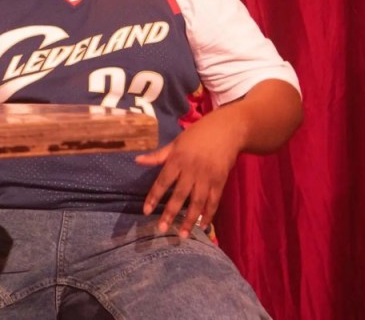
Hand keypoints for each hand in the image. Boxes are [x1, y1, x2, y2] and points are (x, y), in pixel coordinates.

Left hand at [135, 113, 240, 237]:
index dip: (154, 196)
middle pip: (179, 195)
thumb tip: (137, 160)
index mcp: (178, 159)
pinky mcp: (221, 182)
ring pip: (197, 202)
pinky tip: (202, 226)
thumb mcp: (176, 142)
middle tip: (162, 228)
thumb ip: (158, 156)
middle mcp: (192, 170)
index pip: (163, 181)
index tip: (145, 211)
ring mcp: (207, 177)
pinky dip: (208, 214)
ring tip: (183, 235)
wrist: (227, 130)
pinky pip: (214, 201)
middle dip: (170, 213)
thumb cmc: (197, 135)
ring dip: (190, 219)